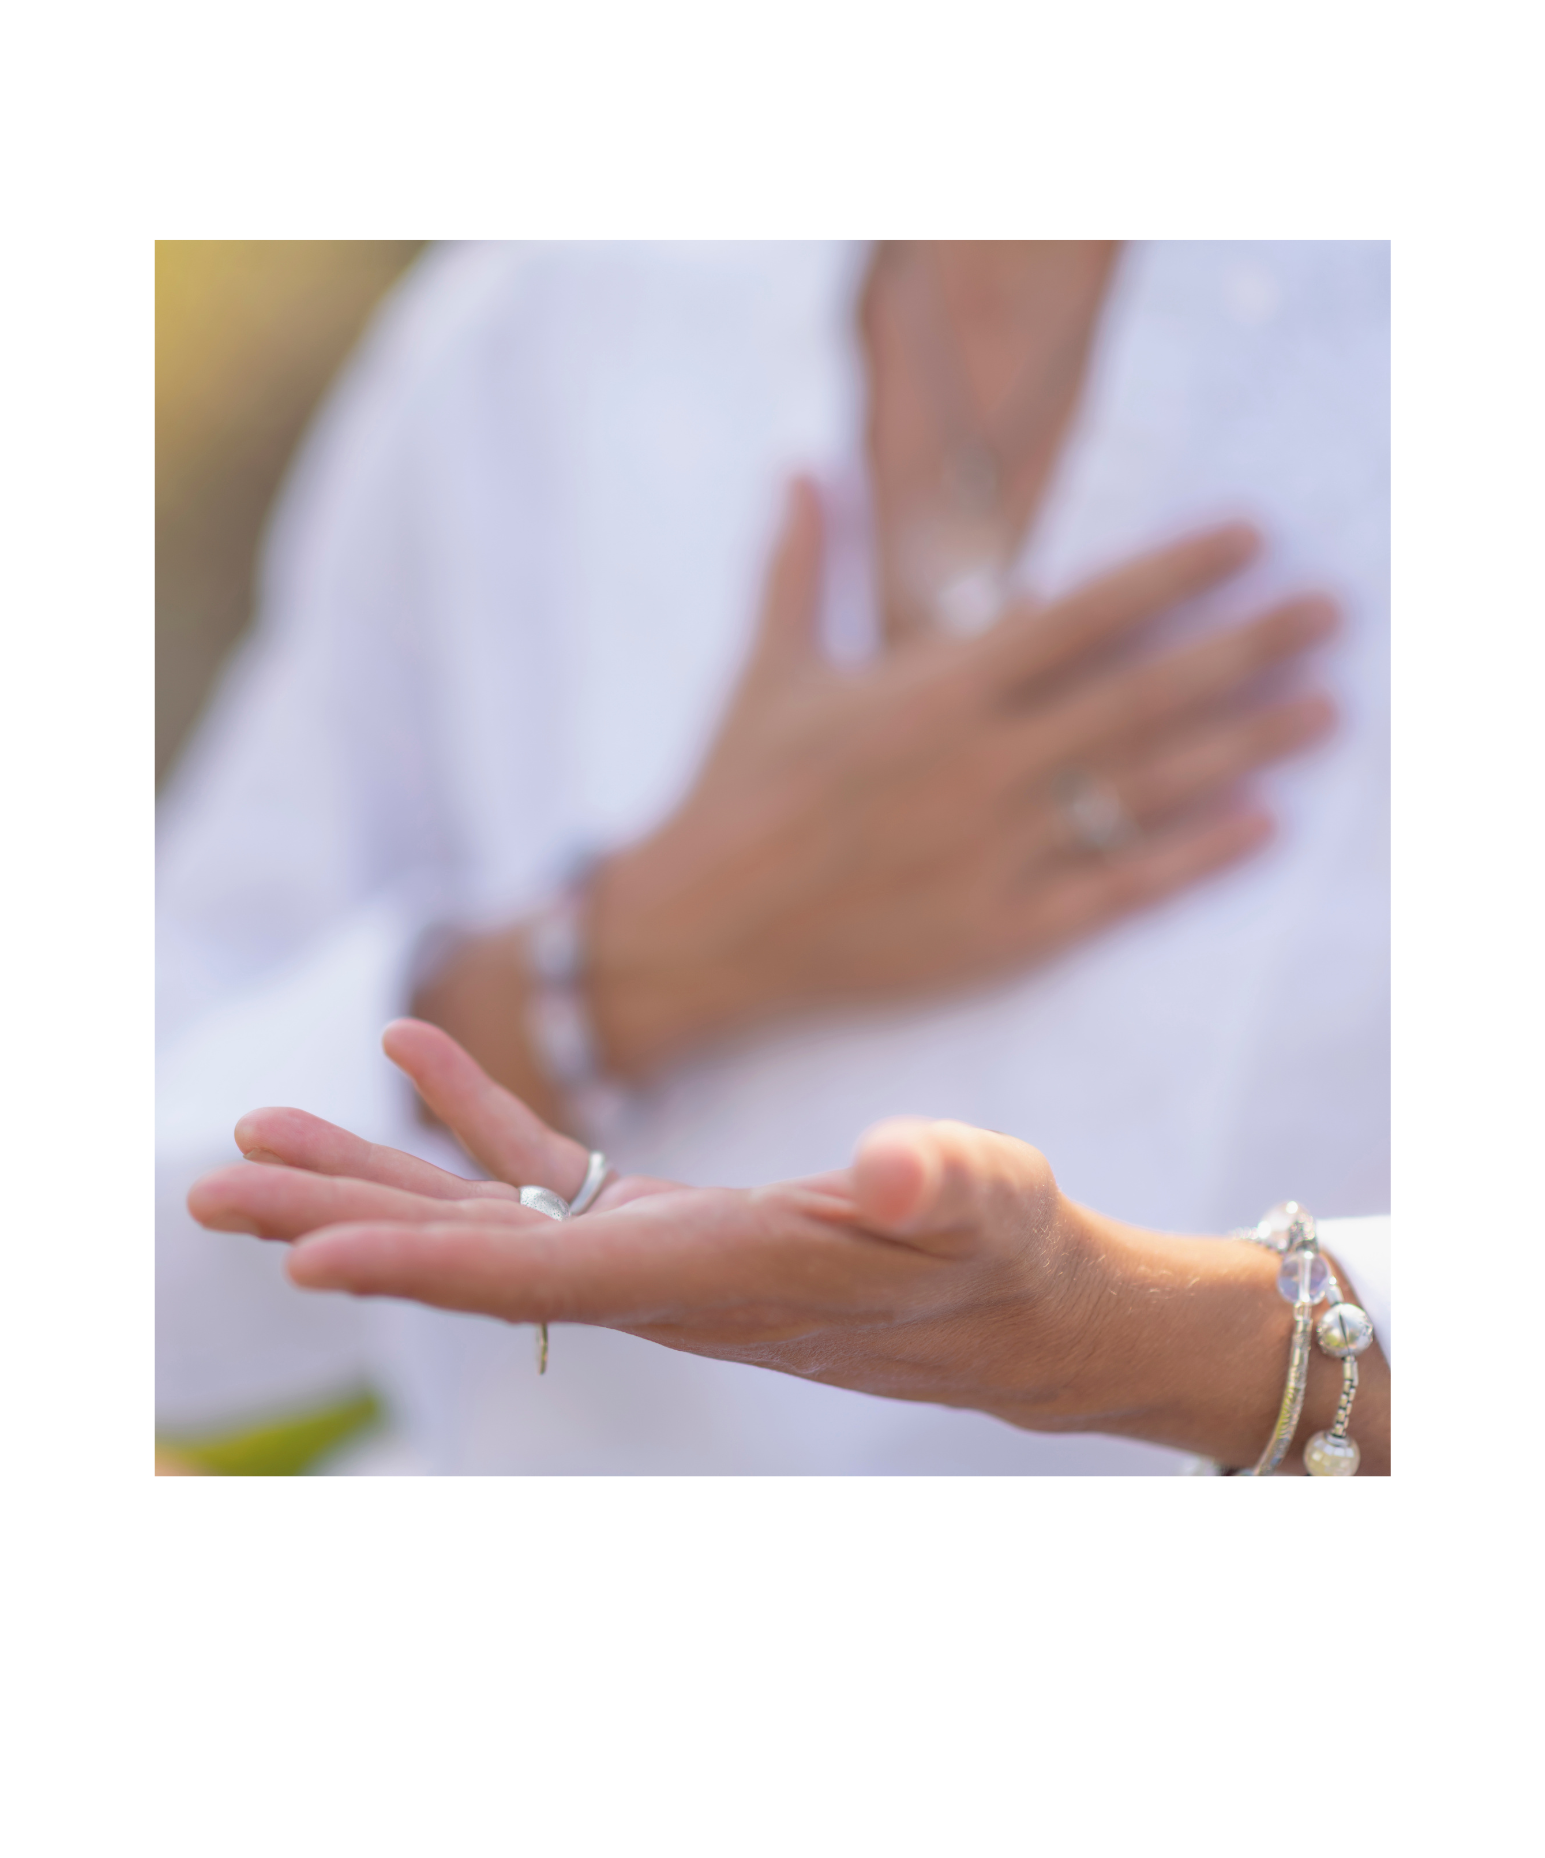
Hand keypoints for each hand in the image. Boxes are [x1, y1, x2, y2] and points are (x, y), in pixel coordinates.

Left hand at [191, 1022, 1389, 1472]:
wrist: (1023, 1308)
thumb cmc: (1014, 1256)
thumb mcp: (994, 1203)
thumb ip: (945, 1184)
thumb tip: (899, 1161)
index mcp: (719, 1277)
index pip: (550, 1281)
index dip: (429, 1263)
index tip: (308, 1257)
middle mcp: (657, 1281)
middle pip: (472, 1259)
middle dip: (342, 1223)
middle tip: (213, 1194)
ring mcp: (650, 1254)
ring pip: (485, 1214)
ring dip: (373, 1171)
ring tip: (263, 1134)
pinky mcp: (666, 1221)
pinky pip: (547, 1164)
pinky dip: (476, 1112)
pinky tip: (415, 1054)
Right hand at [582, 488, 1338, 1074]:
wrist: (699, 927)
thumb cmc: (736, 789)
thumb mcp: (771, 666)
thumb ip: (802, 564)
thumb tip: (803, 468)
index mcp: (933, 691)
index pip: (1083, 612)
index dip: (1175, 569)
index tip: (1250, 538)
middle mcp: (981, 767)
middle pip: (1143, 694)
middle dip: (1245, 648)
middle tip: (1330, 614)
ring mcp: (997, 854)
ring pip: (1147, 789)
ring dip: (1247, 745)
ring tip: (1324, 711)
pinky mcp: (1000, 935)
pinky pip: (1118, 890)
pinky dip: (1193, 857)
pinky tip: (1261, 824)